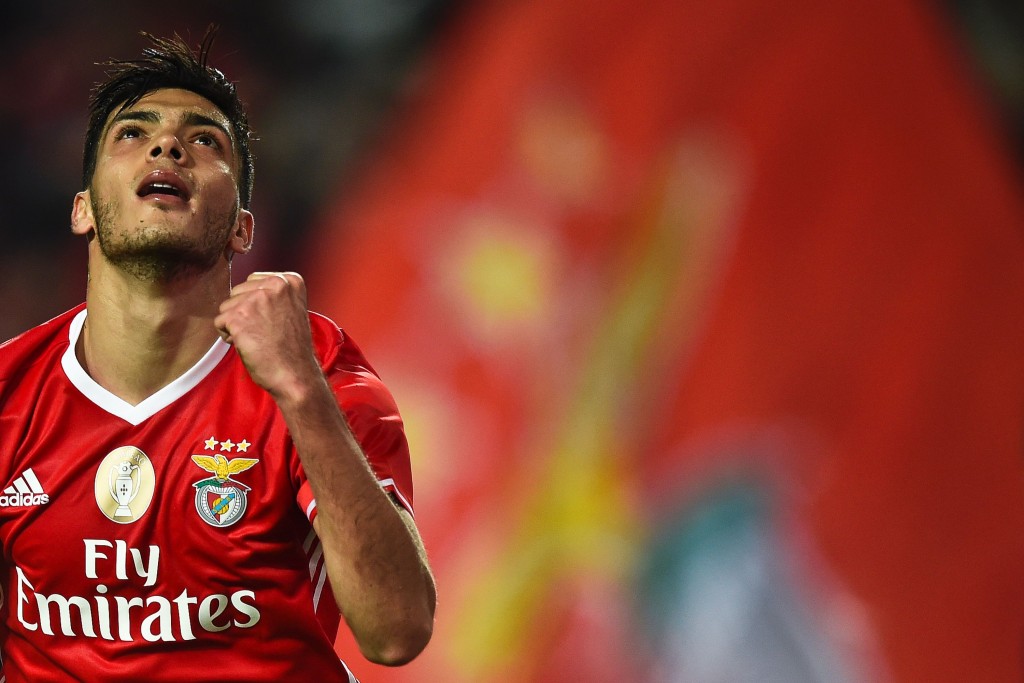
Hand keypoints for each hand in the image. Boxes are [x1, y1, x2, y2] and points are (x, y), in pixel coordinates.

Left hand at [214, 271, 321, 399]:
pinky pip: (219, 322)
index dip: (256, 304)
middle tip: (263, 331)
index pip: (253, 281)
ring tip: (256, 338)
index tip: (272, 320)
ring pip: (226, 306)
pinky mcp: (239, 316)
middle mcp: (275, 285)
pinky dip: (228, 336)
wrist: (295, 374)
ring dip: (235, 325)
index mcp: (290, 281)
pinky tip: (247, 344)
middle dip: (243, 312)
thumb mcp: (291, 309)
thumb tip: (244, 293)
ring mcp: (256, 300)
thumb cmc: (292, 348)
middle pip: (237, 291)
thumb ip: (273, 295)